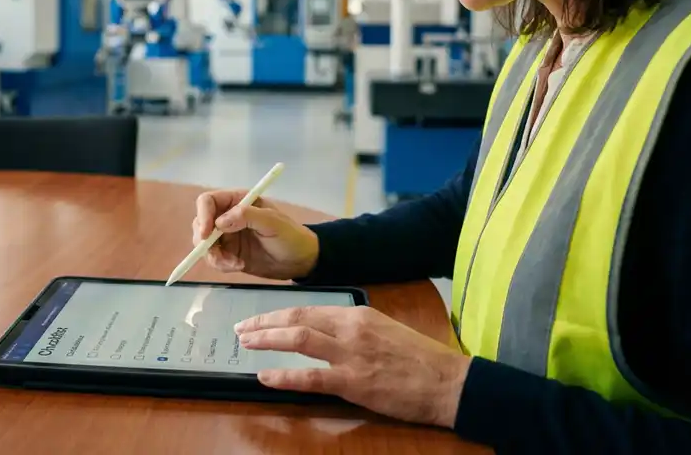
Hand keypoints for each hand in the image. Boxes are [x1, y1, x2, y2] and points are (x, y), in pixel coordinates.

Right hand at [192, 190, 319, 280]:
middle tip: (215, 254)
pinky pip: (213, 259)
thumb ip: (248, 216)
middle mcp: (227, 216)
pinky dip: (221, 264)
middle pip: (200, 223)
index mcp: (237, 201)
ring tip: (234, 264)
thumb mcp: (273, 223)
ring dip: (214, 256)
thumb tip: (221, 222)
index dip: (203, 215)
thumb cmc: (290, 236)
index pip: (208, 201)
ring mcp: (226, 236)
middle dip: (204, 240)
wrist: (300, 261)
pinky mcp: (228, 254)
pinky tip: (239, 266)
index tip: (207, 234)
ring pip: (204, 244)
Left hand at [234, 305, 471, 428]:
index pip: (307, 308)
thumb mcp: (383, 330)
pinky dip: (284, 375)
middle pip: (297, 318)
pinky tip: (265, 376)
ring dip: (267, 340)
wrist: (448, 382)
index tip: (258, 319)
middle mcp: (351, 328)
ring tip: (247, 344)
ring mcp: (351, 355)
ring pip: (299, 339)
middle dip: (264, 323)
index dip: (277, 313)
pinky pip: (310, 377)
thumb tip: (321, 333)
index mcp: (357, 313)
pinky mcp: (354, 382)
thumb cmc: (419, 359)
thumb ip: (352, 329)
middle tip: (242, 330)